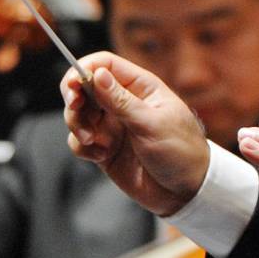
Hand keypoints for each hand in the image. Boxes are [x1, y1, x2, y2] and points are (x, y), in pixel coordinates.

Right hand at [62, 51, 210, 215]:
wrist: (186, 193)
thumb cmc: (181, 153)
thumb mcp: (151, 124)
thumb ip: (121, 101)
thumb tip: (97, 74)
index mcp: (140, 87)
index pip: (105, 64)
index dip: (84, 69)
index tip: (72, 86)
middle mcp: (123, 103)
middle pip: (84, 87)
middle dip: (74, 99)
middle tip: (75, 111)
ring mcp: (112, 126)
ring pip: (78, 114)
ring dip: (77, 125)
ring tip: (92, 141)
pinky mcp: (104, 148)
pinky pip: (79, 141)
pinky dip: (83, 147)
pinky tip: (101, 156)